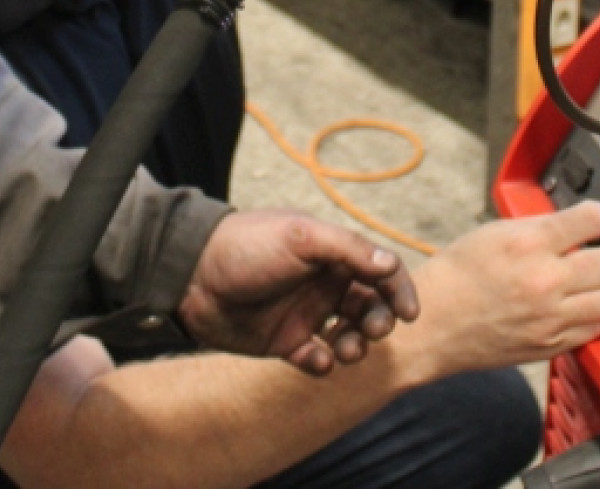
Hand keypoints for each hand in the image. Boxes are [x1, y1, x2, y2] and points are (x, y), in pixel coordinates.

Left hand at [177, 209, 420, 375]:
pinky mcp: (284, 342)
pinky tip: (315, 357)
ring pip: (348, 334)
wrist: (191, 276)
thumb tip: (392, 265)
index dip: (399, 289)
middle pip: (370, 305)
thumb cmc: (246, 247)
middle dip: (379, 320)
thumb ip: (348, 249)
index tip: (408, 313)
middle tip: (372, 330)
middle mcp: (322, 283)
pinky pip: (316, 358)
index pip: (380, 270)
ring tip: (345, 349)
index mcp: (331, 253)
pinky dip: (323, 361)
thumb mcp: (300, 237)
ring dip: (356, 344)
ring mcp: (304, 313)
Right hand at [400, 202, 599, 382]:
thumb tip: (578, 225)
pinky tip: (577, 306)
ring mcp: (552, 318)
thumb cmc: (459, 275)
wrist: (435, 323)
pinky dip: (593, 316)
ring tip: (591, 281)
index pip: (595, 220)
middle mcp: (546, 281)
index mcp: (530, 244)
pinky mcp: (552, 345)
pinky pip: (596, 329)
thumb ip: (541, 227)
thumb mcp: (495, 232)